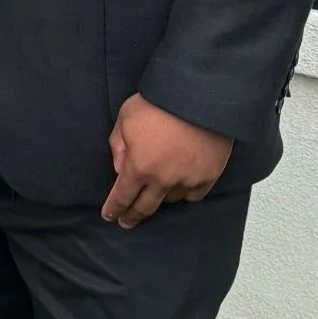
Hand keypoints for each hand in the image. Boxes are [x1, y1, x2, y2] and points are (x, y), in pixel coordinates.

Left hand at [101, 94, 232, 229]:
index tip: (109, 216)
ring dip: (159, 199)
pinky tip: (179, 189)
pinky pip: (193, 195)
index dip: (114, 208)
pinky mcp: (208, 177)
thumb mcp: (125, 117)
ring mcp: (187, 181)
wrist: (197, 97)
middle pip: (145, 207)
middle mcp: (162, 180)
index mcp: (139, 166)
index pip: (122, 196)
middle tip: (126, 222)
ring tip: (154, 194)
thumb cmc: (157, 103)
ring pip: (169, 200)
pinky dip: (183, 194)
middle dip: (132, 217)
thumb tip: (120, 168)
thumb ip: (118, 145)